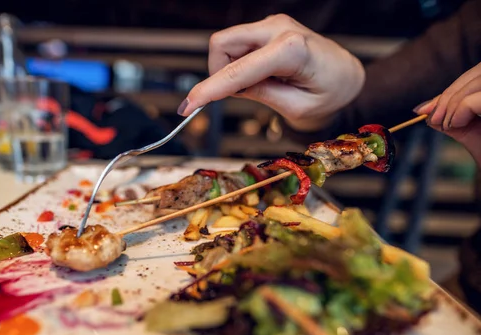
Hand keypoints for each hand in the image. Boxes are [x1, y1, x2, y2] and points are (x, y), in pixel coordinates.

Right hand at [177, 14, 364, 131]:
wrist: (348, 76)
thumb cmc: (331, 94)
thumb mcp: (297, 108)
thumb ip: (262, 95)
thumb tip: (229, 89)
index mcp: (292, 50)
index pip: (237, 70)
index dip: (209, 90)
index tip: (188, 106)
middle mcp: (280, 29)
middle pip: (222, 44)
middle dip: (218, 73)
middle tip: (239, 95)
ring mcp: (273, 25)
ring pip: (226, 43)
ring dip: (229, 69)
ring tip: (258, 86)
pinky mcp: (268, 28)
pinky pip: (237, 44)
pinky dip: (237, 63)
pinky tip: (260, 76)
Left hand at [415, 63, 480, 165]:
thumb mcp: (467, 128)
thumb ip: (449, 114)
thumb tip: (422, 109)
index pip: (479, 73)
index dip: (452, 88)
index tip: (427, 109)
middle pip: (480, 72)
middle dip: (450, 94)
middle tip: (432, 117)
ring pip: (479, 81)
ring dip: (454, 102)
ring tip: (448, 124)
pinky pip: (476, 101)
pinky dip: (460, 110)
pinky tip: (456, 125)